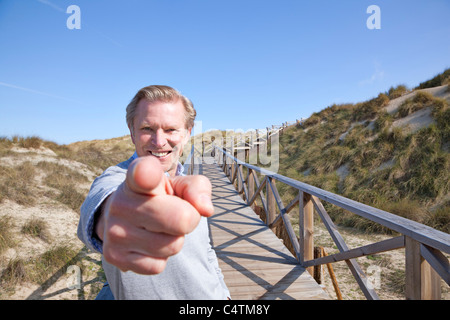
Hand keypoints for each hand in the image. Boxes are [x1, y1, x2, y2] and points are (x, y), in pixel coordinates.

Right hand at [96, 156, 213, 274]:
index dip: (146, 174)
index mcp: (140, 178)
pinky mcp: (115, 256)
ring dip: (175, 239)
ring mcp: (115, 231)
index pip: (143, 175)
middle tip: (176, 213)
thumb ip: (198, 188)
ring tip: (160, 228)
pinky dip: (161, 258)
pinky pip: (158, 266)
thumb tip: (205, 209)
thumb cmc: (161, 197)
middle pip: (181, 219)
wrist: (125, 217)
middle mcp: (122, 202)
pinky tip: (149, 244)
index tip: (145, 174)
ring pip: (172, 245)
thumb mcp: (180, 185)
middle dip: (189, 219)